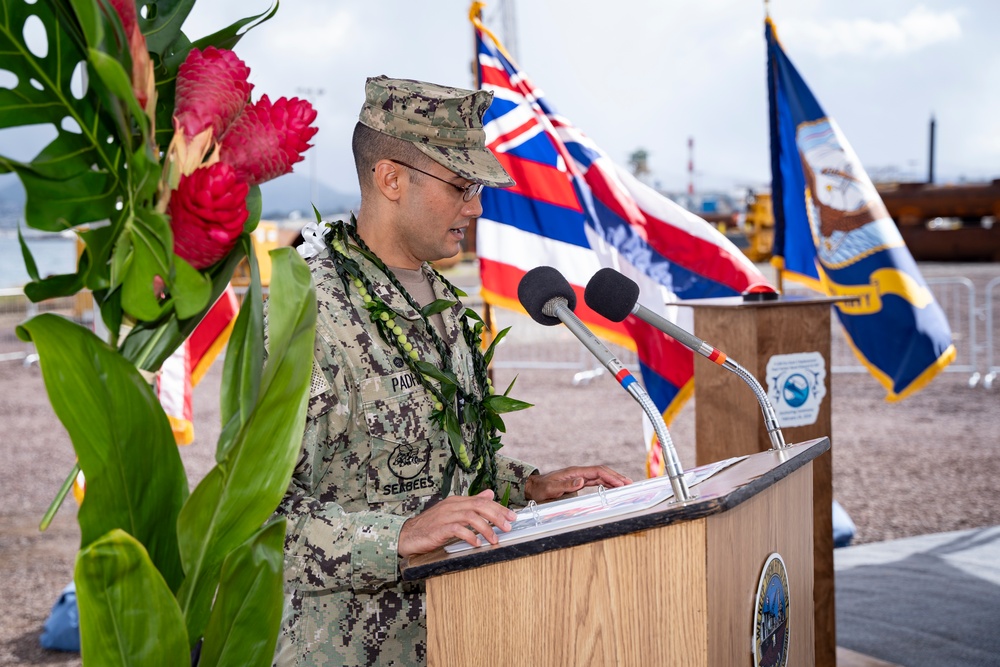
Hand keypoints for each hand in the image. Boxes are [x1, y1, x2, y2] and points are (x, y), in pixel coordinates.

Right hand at [398, 490, 516, 557]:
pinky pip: (457, 530)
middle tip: (507, 527)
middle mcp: (452, 506)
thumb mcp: (453, 511)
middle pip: (479, 506)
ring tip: (494, 539)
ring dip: (486, 528)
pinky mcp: (439, 529)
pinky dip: (469, 536)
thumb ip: (471, 503)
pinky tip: (476, 544)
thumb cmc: (431, 525)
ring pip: (471, 517)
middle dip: (496, 516)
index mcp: (457, 501)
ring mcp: (445, 516)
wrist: (408, 534)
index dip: (499, 508)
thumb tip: (490, 494)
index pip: (482, 501)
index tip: (511, 517)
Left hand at [525, 466, 632, 502]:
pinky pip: (595, 481)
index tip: (621, 483)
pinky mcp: (578, 481)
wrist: (533, 487)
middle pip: (602, 472)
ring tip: (625, 485)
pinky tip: (612, 487)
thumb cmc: (540, 489)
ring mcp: (579, 476)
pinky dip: (606, 483)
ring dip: (613, 479)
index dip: (610, 477)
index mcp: (575, 472)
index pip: (597, 472)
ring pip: (600, 476)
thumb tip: (582, 481)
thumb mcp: (551, 489)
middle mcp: (579, 473)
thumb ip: (565, 485)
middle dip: (616, 477)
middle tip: (629, 483)